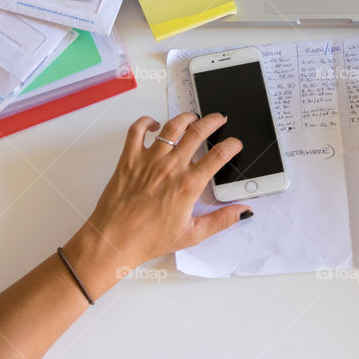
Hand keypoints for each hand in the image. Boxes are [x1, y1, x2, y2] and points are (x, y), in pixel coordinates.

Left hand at [62, 113, 251, 297]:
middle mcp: (170, 168)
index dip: (231, 145)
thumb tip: (243, 212)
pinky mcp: (129, 159)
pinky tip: (154, 124)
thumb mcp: (192, 234)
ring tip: (193, 117)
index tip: (235, 143)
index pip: (218, 156)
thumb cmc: (149, 239)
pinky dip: (146, 122)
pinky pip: (137, 130)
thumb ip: (221, 220)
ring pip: (172, 127)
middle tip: (219, 119)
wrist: (114, 240)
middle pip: (198, 133)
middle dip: (213, 121)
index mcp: (188, 185)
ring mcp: (149, 160)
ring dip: (186, 117)